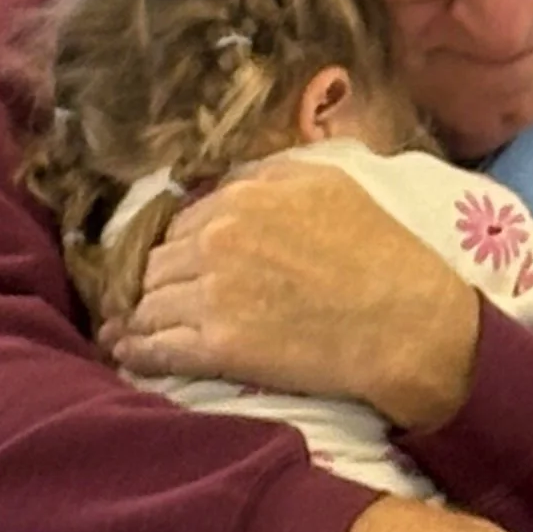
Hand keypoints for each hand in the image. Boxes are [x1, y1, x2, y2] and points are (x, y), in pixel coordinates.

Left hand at [105, 158, 479, 427]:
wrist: (407, 324)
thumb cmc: (381, 254)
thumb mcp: (329, 185)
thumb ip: (269, 176)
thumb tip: (228, 183)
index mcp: (242, 197)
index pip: (180, 223)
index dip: (175, 248)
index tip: (173, 266)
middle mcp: (218, 239)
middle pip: (156, 263)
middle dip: (150, 283)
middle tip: (146, 302)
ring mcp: (213, 293)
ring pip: (148, 305)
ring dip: (137, 318)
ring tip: (125, 331)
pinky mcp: (218, 346)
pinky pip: (157, 348)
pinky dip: (137, 353)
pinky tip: (126, 355)